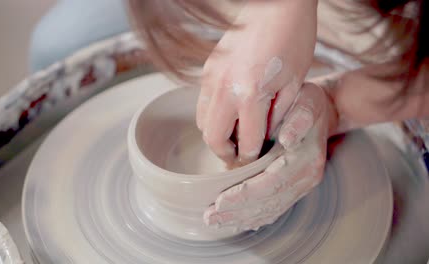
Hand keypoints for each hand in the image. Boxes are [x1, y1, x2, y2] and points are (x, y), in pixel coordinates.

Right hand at [197, 0, 317, 165]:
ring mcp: (211, 77)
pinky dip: (212, 115)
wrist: (278, 5)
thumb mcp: (295, 83)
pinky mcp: (208, 68)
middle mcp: (224, 87)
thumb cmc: (293, 39)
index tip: (256, 159)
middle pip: (213, 138)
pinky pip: (202, 102)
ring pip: (202, 121)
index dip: (253, 156)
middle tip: (240, 156)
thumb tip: (264, 136)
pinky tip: (230, 112)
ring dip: (216, 134)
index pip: (247, 142)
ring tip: (235, 135)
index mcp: (250, 94)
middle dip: (226, 153)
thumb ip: (277, 116)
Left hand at [203, 83, 336, 230]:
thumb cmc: (306, 105)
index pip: (272, 183)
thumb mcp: (305, 102)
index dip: (246, 194)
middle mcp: (306, 178)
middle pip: (269, 202)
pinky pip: (274, 209)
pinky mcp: (294, 190)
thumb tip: (287, 139)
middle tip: (210, 217)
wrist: (322, 114)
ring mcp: (301, 187)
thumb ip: (299, 119)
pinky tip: (235, 222)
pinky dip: (253, 217)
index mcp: (306, 159)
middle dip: (237, 212)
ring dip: (241, 218)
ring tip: (215, 221)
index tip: (221, 200)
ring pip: (270, 210)